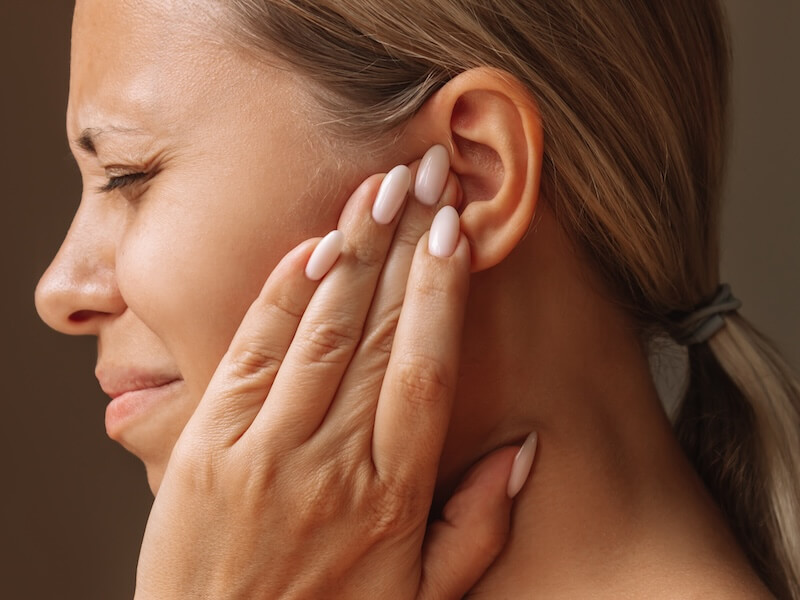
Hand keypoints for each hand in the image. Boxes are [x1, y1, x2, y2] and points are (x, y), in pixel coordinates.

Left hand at [135, 147, 534, 598]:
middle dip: (405, 242)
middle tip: (426, 173)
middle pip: (378, 331)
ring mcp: (263, 449)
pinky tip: (311, 249)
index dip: (442, 291)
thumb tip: (522, 452)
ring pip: (319, 330)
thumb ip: (479, 529)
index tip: (457, 229)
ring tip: (378, 190)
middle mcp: (332, 461)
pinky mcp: (205, 447)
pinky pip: (250, 354)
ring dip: (352, 251)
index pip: (427, 368)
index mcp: (392, 495)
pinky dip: (281, 296)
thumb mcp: (421, 599)